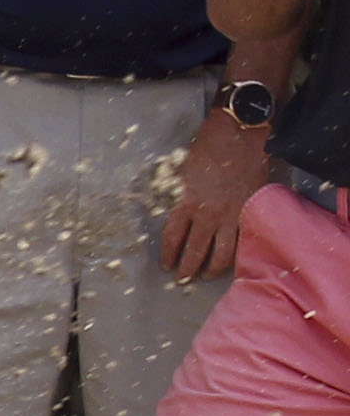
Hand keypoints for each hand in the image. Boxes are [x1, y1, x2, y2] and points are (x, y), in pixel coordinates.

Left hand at [161, 108, 270, 278]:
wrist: (239, 135)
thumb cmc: (206, 149)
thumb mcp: (180, 172)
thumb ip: (177, 196)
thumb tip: (172, 212)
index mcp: (186, 203)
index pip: (172, 239)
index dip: (168, 255)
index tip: (166, 266)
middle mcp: (208, 214)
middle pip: (195, 251)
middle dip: (188, 269)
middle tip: (183, 280)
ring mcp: (232, 215)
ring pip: (222, 253)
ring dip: (213, 268)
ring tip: (206, 277)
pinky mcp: (250, 212)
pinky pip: (244, 241)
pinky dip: (237, 254)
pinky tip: (234, 263)